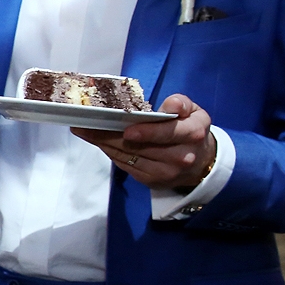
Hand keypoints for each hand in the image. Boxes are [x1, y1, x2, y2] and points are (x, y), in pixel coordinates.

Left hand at [72, 93, 214, 189]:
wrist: (199, 161)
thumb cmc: (189, 129)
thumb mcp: (194, 112)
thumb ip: (182, 103)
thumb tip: (171, 105)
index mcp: (192, 134)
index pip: (167, 132)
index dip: (147, 132)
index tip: (127, 130)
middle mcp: (181, 156)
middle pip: (140, 146)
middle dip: (111, 135)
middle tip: (87, 124)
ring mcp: (165, 172)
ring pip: (128, 156)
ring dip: (104, 143)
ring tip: (85, 130)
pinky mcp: (152, 180)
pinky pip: (126, 165)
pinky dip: (110, 152)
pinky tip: (98, 141)